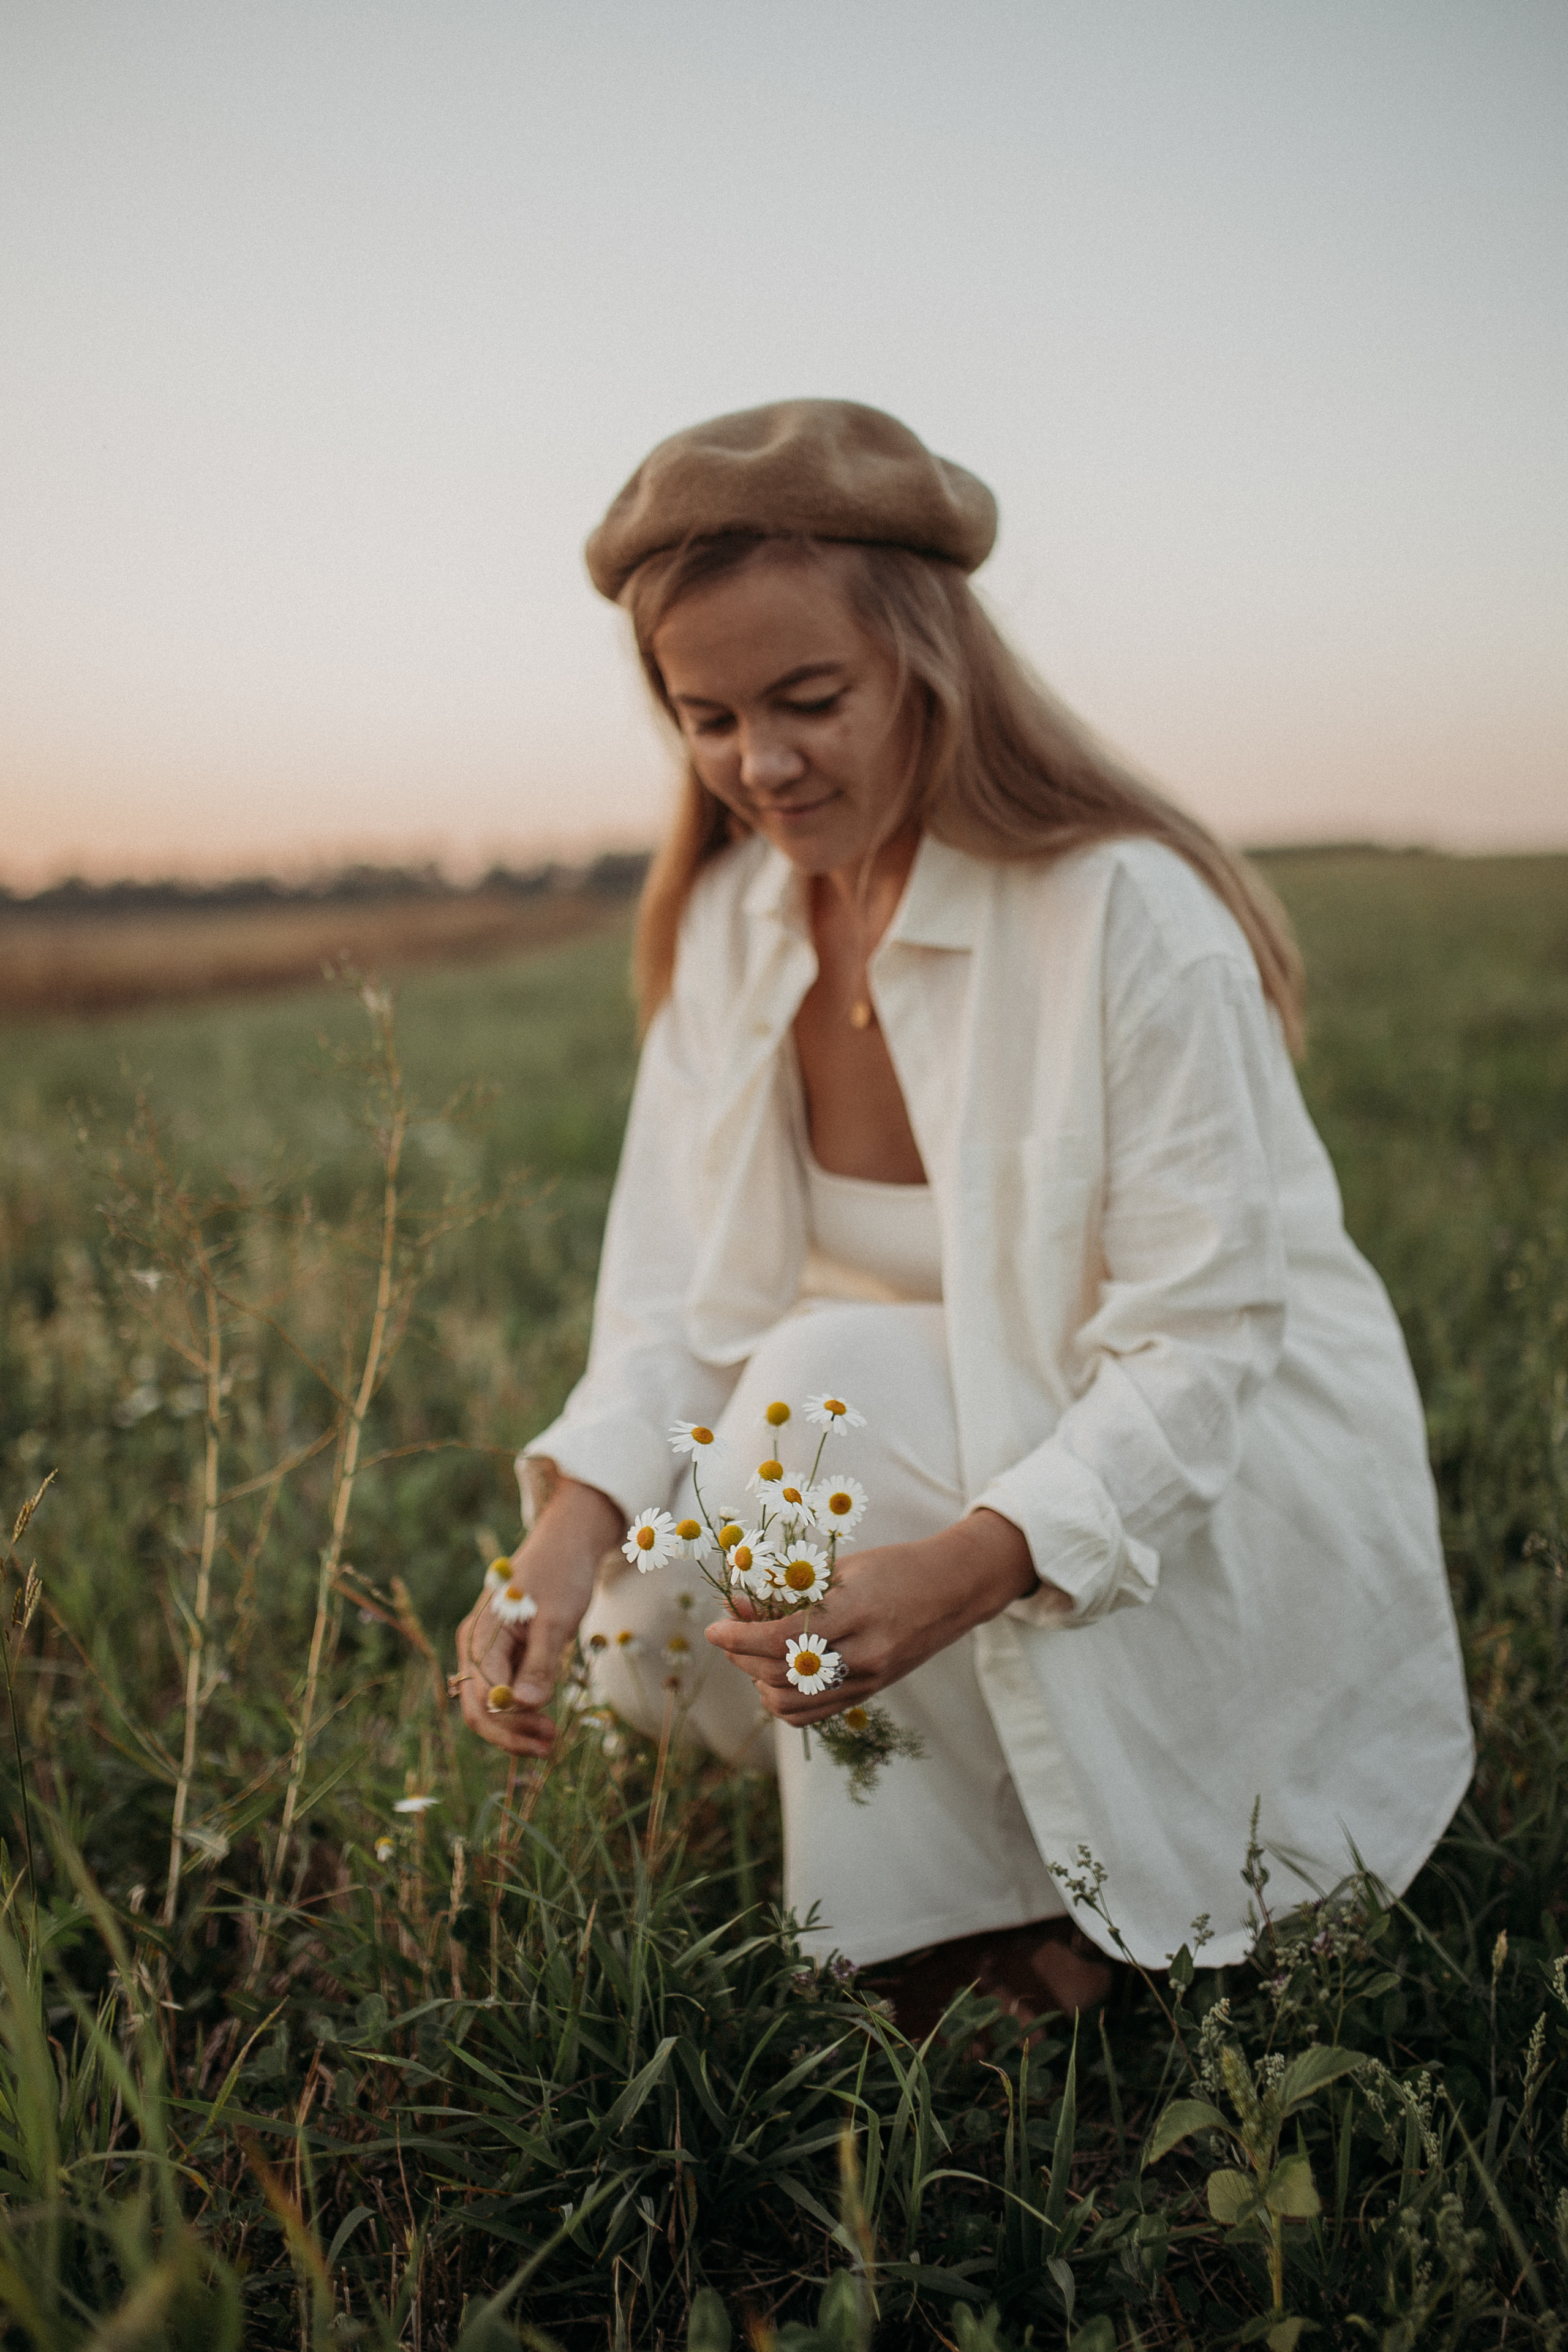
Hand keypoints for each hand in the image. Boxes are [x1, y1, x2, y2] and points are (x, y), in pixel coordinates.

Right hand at [454, 1478, 623, 1757]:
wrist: (567, 1543)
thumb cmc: (562, 1574)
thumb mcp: (556, 1618)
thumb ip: (541, 1663)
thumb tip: (526, 1706)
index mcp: (479, 1635)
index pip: (483, 1698)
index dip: (511, 1726)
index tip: (548, 1738)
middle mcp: (474, 1645)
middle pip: (478, 1708)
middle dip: (511, 1734)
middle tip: (550, 1748)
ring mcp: (486, 1650)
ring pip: (490, 1703)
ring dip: (517, 1726)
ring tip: (551, 1739)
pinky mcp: (502, 1652)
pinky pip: (503, 1690)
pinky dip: (521, 1709)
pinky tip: (544, 1719)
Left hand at [704, 1508, 1046, 1726]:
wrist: (952, 1590)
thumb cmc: (896, 1567)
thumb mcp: (843, 1568)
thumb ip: (792, 1590)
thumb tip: (739, 1604)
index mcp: (857, 1613)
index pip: (782, 1638)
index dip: (739, 1636)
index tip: (714, 1628)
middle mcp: (864, 1655)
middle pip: (781, 1674)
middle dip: (742, 1656)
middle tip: (728, 1633)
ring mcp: (868, 1680)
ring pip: (793, 1703)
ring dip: (759, 1682)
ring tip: (750, 1655)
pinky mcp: (870, 1693)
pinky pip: (813, 1713)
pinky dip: (784, 1701)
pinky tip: (774, 1677)